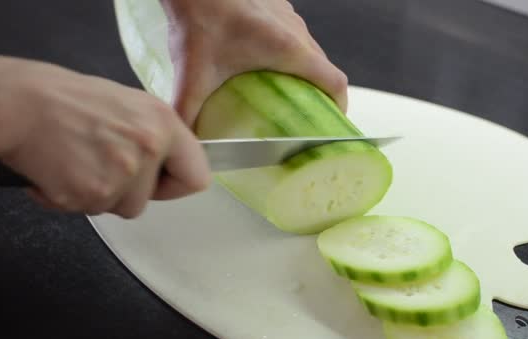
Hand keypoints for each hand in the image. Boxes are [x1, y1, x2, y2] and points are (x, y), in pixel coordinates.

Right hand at [0, 57, 210, 217]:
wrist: (21, 104)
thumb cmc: (69, 101)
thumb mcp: (130, 105)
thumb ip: (158, 136)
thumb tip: (175, 165)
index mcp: (163, 123)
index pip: (198, 177)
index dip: (176, 185)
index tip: (160, 182)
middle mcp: (149, 147)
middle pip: (149, 200)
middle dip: (127, 190)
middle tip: (101, 163)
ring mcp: (122, 172)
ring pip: (121, 208)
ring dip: (100, 194)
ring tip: (80, 162)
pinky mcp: (92, 192)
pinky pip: (90, 211)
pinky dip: (72, 198)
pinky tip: (62, 170)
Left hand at [160, 0, 348, 124]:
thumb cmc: (201, 14)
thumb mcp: (194, 73)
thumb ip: (187, 110)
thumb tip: (187, 138)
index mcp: (289, 50)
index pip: (335, 82)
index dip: (340, 105)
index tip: (331, 121)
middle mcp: (296, 31)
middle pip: (324, 68)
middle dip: (320, 93)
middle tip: (305, 114)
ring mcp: (288, 17)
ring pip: (309, 50)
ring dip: (304, 72)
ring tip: (285, 93)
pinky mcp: (276, 8)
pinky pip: (294, 36)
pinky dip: (289, 54)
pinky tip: (262, 64)